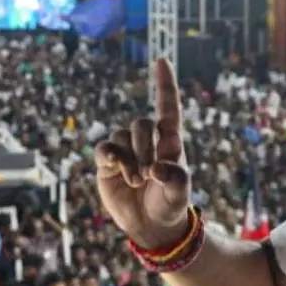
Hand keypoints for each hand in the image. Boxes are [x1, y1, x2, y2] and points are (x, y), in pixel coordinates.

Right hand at [94, 58, 191, 248]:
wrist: (151, 225)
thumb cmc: (171, 205)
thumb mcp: (180, 194)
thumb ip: (175, 179)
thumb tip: (156, 168)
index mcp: (170, 141)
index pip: (167, 107)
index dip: (165, 84)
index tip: (161, 60)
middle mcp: (147, 142)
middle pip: (142, 124)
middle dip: (145, 147)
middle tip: (148, 174)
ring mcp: (126, 151)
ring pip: (122, 137)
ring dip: (129, 159)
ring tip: (136, 181)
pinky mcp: (108, 164)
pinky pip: (104, 149)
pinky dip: (110, 157)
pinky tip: (115, 169)